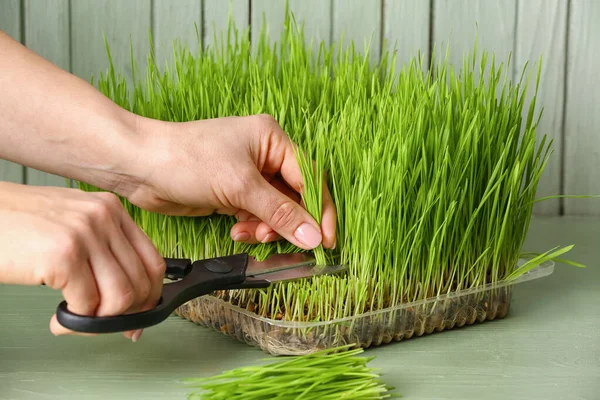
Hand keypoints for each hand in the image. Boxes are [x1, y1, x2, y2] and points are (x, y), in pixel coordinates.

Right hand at [0, 182, 165, 340]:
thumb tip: (130, 296)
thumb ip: (103, 252)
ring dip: (98, 321)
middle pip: (141, 283)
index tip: (138, 316)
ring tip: (73, 319)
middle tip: (100, 325)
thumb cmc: (16, 224)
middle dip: (125, 315)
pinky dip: (74, 323)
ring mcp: (85, 234)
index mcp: (111, 209)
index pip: (152, 261)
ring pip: (120, 298)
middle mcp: (103, 217)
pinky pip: (87, 306)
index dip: (150, 296)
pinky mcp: (63, 255)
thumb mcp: (73, 224)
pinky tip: (57, 319)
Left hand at [125, 114, 336, 249]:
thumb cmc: (188, 160)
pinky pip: (255, 216)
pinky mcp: (232, 194)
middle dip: (287, 221)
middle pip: (294, 196)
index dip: (320, 210)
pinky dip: (250, 227)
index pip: (309, 177)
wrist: (140, 166)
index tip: (326, 239)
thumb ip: (279, 213)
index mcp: (272, 139)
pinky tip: (236, 230)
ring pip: (274, 210)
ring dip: (266, 227)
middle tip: (281, 241)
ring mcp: (247, 176)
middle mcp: (264, 155)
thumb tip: (314, 236)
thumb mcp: (240, 186)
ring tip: (250, 233)